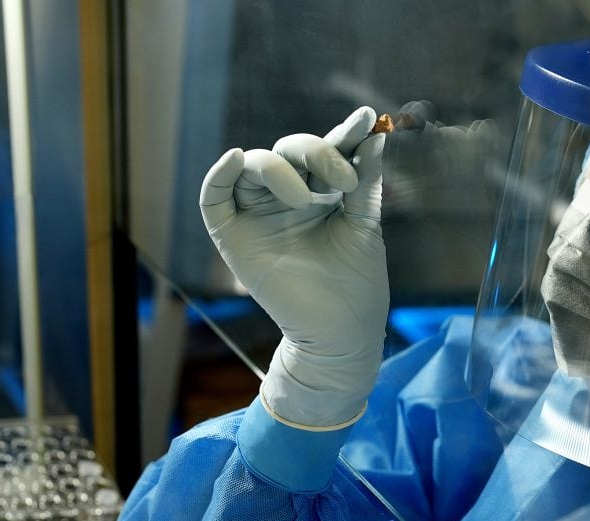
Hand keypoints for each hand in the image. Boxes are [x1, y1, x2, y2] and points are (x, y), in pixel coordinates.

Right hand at [200, 107, 388, 427]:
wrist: (341, 331)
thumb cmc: (357, 282)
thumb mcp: (364, 224)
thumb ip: (364, 180)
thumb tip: (374, 134)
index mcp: (322, 190)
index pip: (327, 149)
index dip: (345, 132)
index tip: (369, 119)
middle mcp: (288, 195)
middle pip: (289, 150)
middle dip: (316, 154)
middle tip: (343, 181)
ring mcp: (259, 213)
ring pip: (256, 165)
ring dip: (280, 169)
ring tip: (306, 198)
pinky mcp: (233, 235)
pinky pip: (214, 197)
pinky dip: (220, 175)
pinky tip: (237, 159)